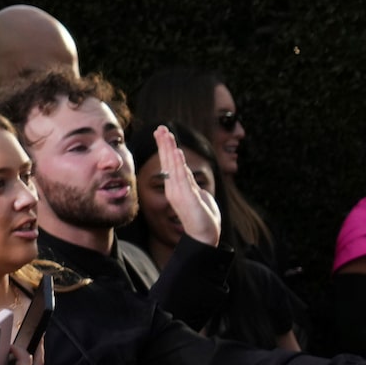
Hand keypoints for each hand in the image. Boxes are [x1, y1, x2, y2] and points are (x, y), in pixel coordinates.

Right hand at [153, 126, 221, 245]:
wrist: (204, 236)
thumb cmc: (202, 218)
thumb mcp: (198, 196)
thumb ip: (192, 184)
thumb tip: (189, 175)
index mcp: (177, 187)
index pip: (171, 163)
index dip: (167, 148)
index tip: (164, 134)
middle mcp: (175, 188)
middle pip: (169, 162)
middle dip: (164, 144)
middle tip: (160, 128)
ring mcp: (179, 192)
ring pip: (173, 166)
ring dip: (169, 149)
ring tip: (166, 134)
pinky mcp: (187, 197)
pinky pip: (182, 177)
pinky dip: (178, 163)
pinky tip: (176, 152)